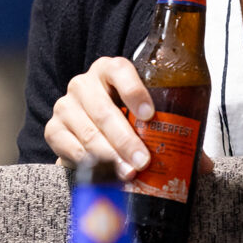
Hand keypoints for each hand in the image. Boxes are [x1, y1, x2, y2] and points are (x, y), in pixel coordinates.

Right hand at [45, 56, 153, 179]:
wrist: (92, 130)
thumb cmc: (125, 118)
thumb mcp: (140, 110)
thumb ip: (156, 119)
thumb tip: (188, 150)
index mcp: (108, 69)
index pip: (120, 71)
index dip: (135, 92)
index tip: (149, 115)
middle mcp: (83, 84)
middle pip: (104, 110)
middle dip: (126, 140)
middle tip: (143, 161)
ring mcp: (65, 106)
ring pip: (89, 132)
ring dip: (110, 156)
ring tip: (128, 172)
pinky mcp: (53, 129)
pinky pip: (71, 148)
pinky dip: (90, 163)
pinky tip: (105, 173)